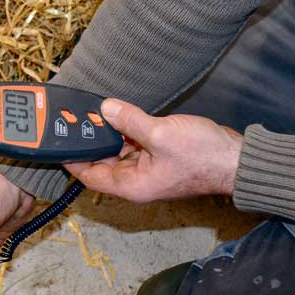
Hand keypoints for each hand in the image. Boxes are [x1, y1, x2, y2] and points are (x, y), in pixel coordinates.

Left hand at [65, 99, 243, 202]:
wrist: (237, 159)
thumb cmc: (203, 156)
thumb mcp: (160, 135)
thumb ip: (129, 121)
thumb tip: (105, 109)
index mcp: (132, 185)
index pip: (90, 176)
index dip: (71, 160)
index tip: (56, 143)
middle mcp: (136, 180)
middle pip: (101, 162)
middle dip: (89, 141)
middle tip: (73, 118)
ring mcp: (148, 169)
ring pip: (117, 151)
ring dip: (107, 133)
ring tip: (91, 111)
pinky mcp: (159, 156)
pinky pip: (134, 145)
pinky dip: (124, 130)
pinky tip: (117, 113)